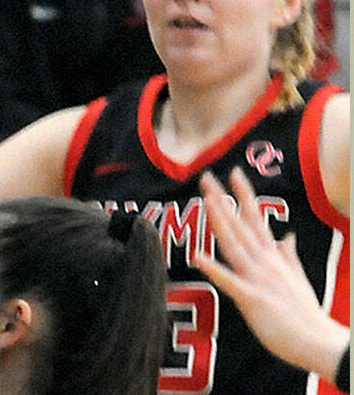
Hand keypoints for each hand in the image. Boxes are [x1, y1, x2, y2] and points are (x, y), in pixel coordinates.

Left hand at [193, 169, 348, 381]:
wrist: (319, 342)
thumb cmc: (305, 313)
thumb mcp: (299, 279)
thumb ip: (289, 256)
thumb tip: (286, 236)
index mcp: (274, 257)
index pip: (257, 218)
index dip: (244, 195)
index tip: (233, 172)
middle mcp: (265, 263)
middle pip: (240, 225)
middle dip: (222, 200)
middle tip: (205, 176)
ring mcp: (258, 279)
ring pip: (234, 244)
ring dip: (219, 222)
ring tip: (205, 200)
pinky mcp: (252, 299)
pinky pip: (229, 281)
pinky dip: (213, 268)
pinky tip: (196, 255)